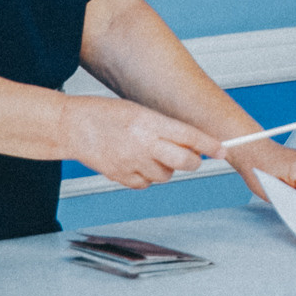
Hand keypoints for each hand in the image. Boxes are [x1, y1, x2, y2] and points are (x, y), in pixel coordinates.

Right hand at [60, 95, 221, 190]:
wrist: (72, 127)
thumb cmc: (104, 114)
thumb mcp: (139, 111)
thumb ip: (164, 126)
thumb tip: (189, 141)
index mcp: (149, 122)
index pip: (189, 136)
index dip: (210, 145)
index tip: (223, 150)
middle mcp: (143, 144)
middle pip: (185, 162)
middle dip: (193, 161)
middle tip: (191, 157)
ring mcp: (131, 163)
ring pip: (167, 175)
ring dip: (167, 168)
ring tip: (152, 153)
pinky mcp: (121, 177)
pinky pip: (146, 184)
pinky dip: (147, 177)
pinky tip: (137, 163)